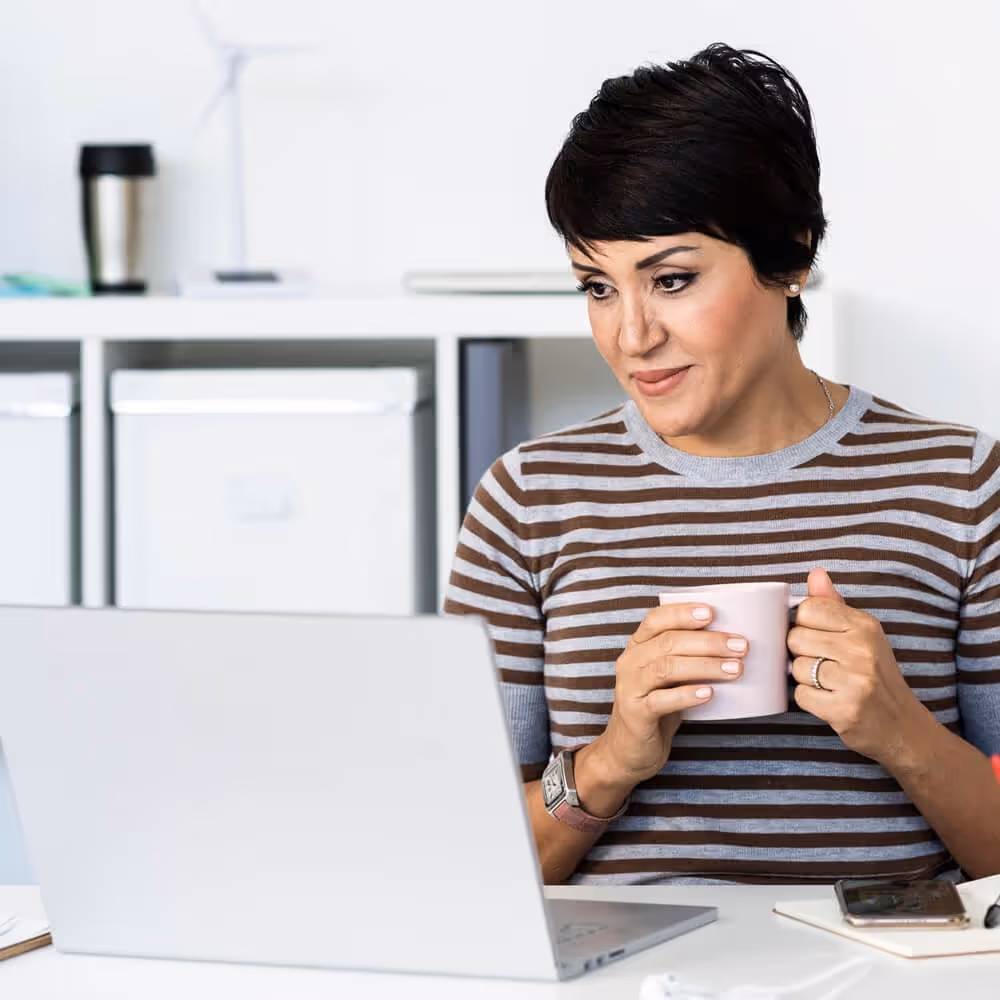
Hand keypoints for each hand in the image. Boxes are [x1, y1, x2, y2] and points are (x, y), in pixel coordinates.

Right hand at [588, 602, 748, 788]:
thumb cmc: (658, 705)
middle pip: (668, 643)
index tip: (712, 613)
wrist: (629, 749)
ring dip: (705, 666)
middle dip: (708, 642)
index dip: (682, 612)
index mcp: (638, 646)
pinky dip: (686, 695)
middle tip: (741, 646)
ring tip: (735, 669)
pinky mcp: (635, 714)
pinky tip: (709, 693)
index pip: (656, 619)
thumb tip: (735, 643)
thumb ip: (689, 658)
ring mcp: (630, 688)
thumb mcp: (669, 677)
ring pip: (666, 668)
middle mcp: (630, 662)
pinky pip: (660, 700)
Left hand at [788, 567, 927, 761]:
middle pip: (796, 638)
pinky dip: (810, 701)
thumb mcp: (862, 635)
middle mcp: (862, 649)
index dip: (805, 626)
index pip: (808, 609)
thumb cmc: (875, 677)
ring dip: (806, 679)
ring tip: (830, 685)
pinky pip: (801, 696)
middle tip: (825, 666)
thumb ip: (833, 605)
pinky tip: (831, 701)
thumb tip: (816, 573)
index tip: (820, 639)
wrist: (904, 728)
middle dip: (802, 654)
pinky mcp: (845, 709)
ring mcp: (856, 681)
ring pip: (796, 668)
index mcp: (865, 625)